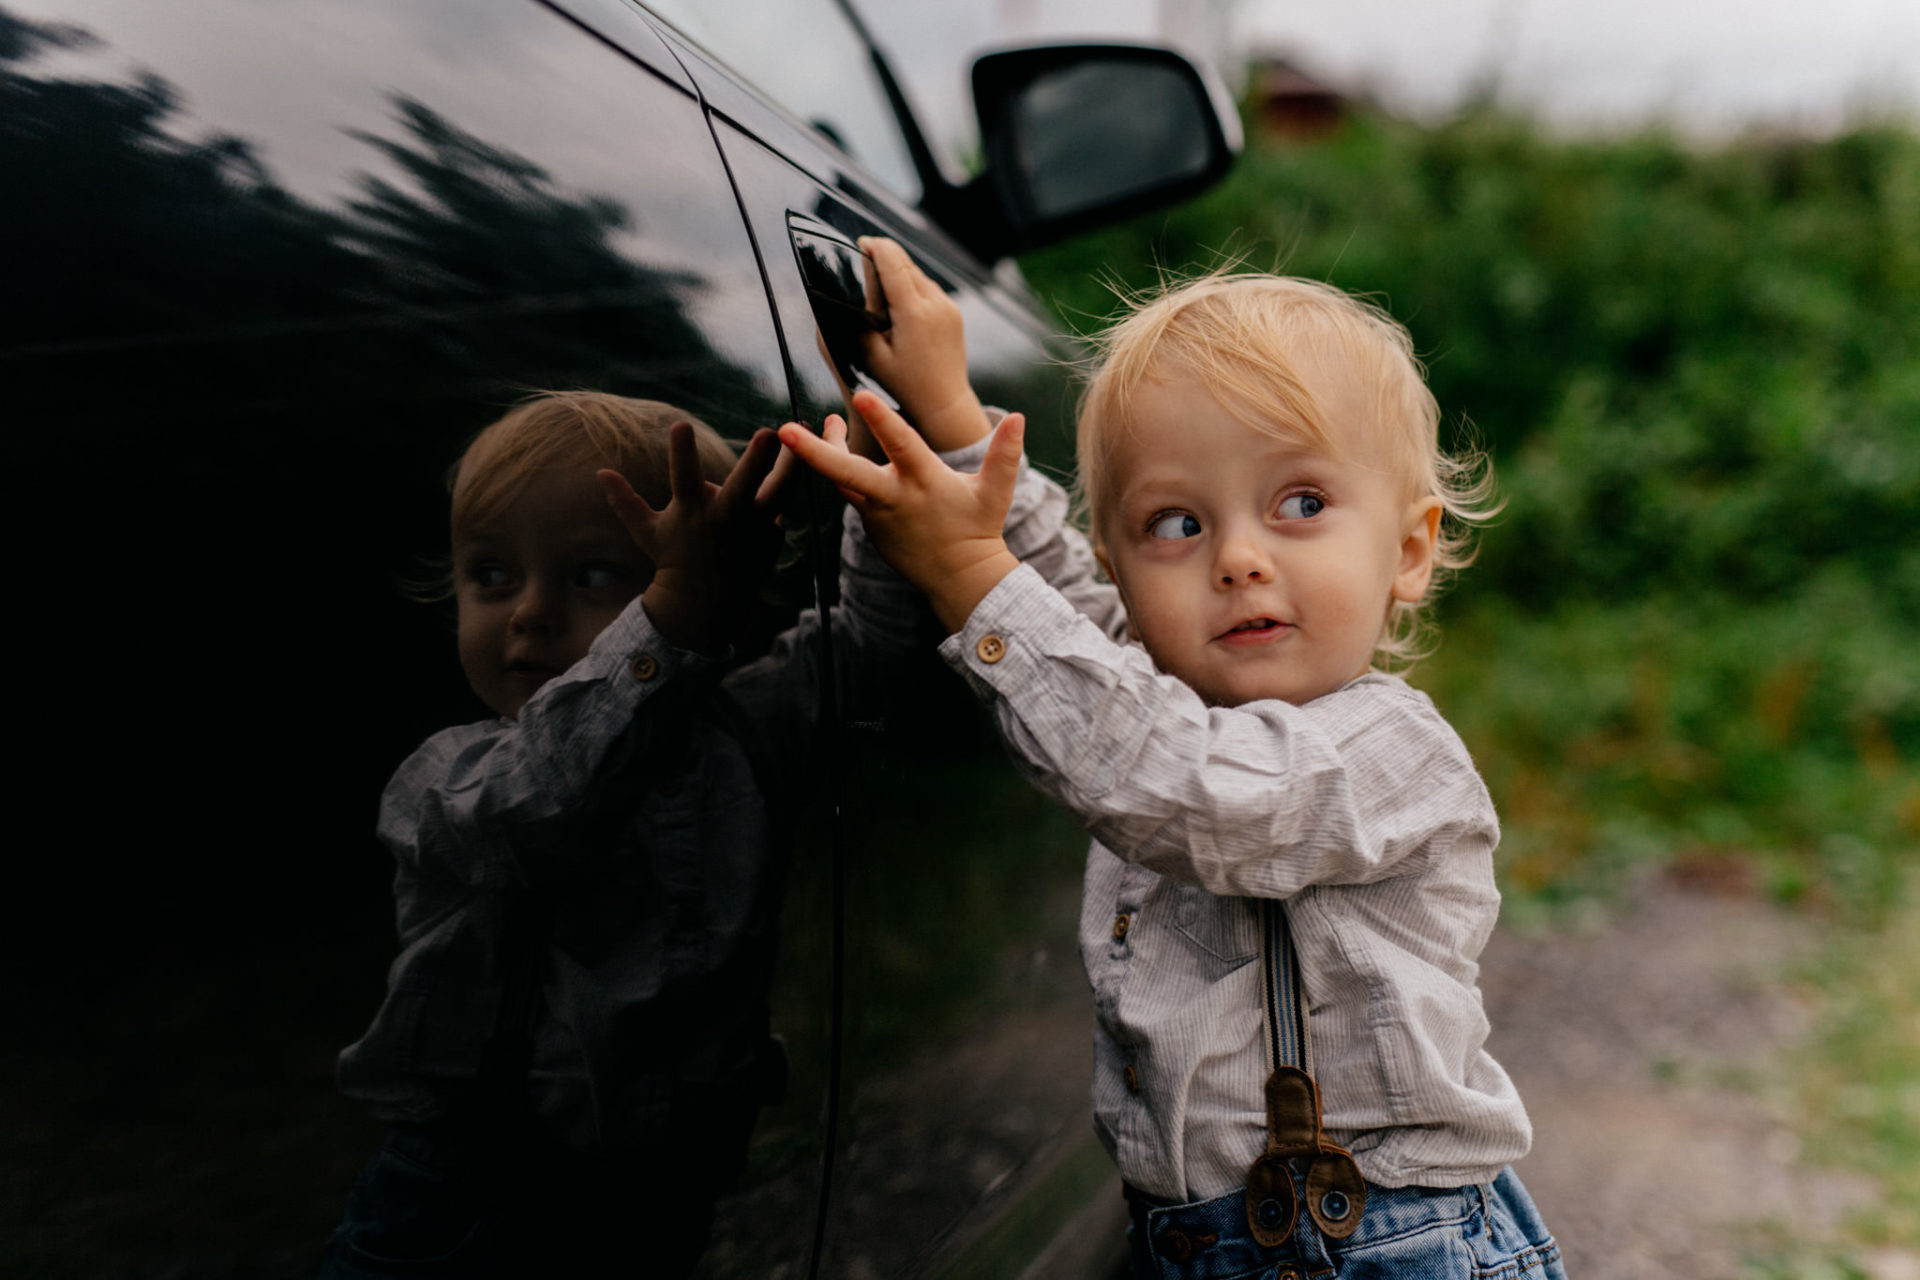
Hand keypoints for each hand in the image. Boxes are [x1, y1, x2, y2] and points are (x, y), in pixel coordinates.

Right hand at [599, 424, 789, 653]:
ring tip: (806, 431)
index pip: (683, 478)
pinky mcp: (771, 538)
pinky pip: (781, 505)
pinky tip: (794, 463)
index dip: (681, 453)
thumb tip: (601, 471)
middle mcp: (725, 519)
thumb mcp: (647, 532)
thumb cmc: (673, 559)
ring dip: (792, 464)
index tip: (680, 425)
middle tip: (770, 432)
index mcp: (692, 513)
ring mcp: (752, 530)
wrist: (706, 603)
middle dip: (756, 460)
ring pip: (778, 493)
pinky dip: (787, 486)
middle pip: (744, 486)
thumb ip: (626, 502)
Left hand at [778, 388, 1022, 633]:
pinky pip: (849, 491)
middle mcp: (894, 496)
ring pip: (842, 478)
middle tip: (786, 431)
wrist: (958, 576)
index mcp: (923, 482)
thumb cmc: (977, 528)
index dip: (882, 422)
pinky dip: (839, 468)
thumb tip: (1020, 417)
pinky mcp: (868, 522)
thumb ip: (1004, 455)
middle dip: (815, 452)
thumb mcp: (995, 492)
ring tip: (826, 424)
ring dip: (824, 451)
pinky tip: (836, 446)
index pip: (901, 446)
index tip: (862, 397)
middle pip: (847, 473)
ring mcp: (876, 512)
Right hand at [858, 237, 990, 450]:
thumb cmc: (904, 387)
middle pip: (906, 262)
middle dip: (884, 256)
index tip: (859, 243)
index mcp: (914, 312)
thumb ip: (859, 320)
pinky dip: (912, 286)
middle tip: (863, 260)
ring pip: (919, 273)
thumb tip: (850, 295)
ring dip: (898, 271)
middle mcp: (935, 304)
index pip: (893, 261)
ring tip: (878, 285)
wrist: (944, 405)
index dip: (874, 246)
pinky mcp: (954, 313)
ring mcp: (948, 307)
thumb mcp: (871, 356)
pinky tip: (899, 303)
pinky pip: (929, 288)